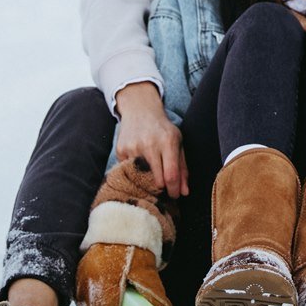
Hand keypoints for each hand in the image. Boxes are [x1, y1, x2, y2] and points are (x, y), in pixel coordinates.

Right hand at [113, 82, 187, 197]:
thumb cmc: (162, 129)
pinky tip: (139, 162)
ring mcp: (133, 147)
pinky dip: (136, 172)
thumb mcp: (177, 143)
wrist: (139, 110)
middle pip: (157, 180)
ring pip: (142, 178)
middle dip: (163, 189)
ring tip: (152, 174)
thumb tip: (184, 192)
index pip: (171, 175)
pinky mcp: (121, 150)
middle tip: (164, 190)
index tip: (175, 196)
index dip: (174, 190)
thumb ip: (182, 168)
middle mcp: (150, 144)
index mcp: (168, 142)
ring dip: (148, 181)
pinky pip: (129, 171)